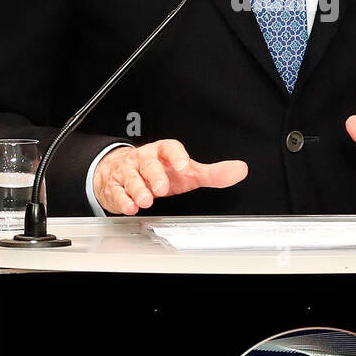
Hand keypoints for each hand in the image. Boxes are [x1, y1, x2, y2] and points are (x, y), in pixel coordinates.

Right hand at [93, 140, 247, 214]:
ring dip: (138, 189)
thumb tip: (240, 170)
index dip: (177, 156)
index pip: (170, 148)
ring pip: (131, 177)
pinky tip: (130, 207)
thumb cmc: (160, 171)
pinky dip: (123, 200)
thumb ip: (213, 173)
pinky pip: (117, 191)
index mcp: (163, 152)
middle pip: (148, 163)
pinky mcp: (115, 187)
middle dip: (155, 175)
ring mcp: (128, 172)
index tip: (185, 167)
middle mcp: (144, 159)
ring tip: (146, 201)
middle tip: (162, 189)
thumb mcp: (187, 172)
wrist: (122, 171)